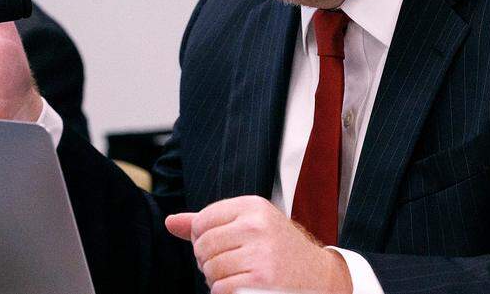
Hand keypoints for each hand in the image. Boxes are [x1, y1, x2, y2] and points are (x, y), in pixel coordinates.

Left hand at [164, 196, 351, 293]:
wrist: (319, 276)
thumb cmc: (278, 249)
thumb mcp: (249, 225)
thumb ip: (209, 222)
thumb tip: (170, 222)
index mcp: (252, 206)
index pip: (202, 221)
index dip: (202, 239)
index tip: (219, 248)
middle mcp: (256, 224)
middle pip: (203, 246)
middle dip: (207, 261)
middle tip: (226, 266)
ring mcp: (260, 251)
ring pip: (210, 268)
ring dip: (215, 279)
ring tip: (234, 277)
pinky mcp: (262, 277)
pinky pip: (221, 288)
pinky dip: (223, 292)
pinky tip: (237, 288)